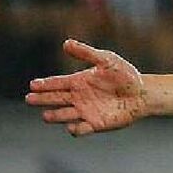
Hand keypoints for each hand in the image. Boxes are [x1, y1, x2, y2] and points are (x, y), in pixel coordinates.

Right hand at [25, 39, 147, 136]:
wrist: (143, 93)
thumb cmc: (125, 75)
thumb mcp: (106, 60)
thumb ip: (86, 53)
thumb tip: (66, 42)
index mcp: (78, 82)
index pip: (56, 83)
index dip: (44, 84)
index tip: (32, 85)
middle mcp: (78, 97)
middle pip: (55, 99)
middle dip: (42, 99)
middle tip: (29, 99)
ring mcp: (85, 111)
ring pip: (63, 115)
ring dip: (54, 116)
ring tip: (45, 115)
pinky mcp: (95, 124)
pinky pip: (81, 129)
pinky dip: (75, 129)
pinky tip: (71, 126)